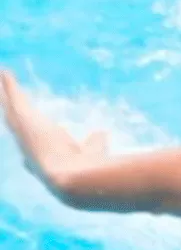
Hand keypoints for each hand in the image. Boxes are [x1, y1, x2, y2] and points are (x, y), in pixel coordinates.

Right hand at [0, 69, 109, 197]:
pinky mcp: (22, 119)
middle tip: (3, 97)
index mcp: (43, 158)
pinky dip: (8, 85)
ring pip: (9, 109)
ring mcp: (22, 132)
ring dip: (4, 93)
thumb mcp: (92, 152)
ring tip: (1, 78)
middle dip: (9, 109)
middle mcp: (28, 146)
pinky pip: (12, 98)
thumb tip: (101, 133)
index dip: (26, 136)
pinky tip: (4, 71)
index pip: (29, 145)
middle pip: (14, 122)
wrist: (73, 178)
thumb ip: (95, 143)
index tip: (21, 128)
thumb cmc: (86, 170)